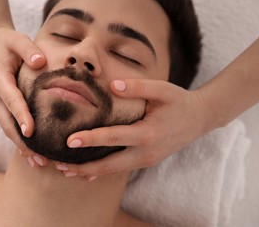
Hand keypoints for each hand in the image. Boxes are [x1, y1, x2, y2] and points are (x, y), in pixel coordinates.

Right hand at [0, 26, 47, 166]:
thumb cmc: (7, 42)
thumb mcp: (17, 39)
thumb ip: (28, 49)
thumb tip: (40, 62)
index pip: (11, 100)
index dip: (21, 115)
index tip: (30, 131)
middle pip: (7, 123)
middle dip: (22, 142)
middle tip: (39, 158)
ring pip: (8, 129)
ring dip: (21, 146)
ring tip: (38, 163)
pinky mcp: (2, 107)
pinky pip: (10, 126)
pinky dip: (19, 140)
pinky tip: (32, 154)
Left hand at [55, 79, 207, 177]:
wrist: (200, 119)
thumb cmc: (179, 102)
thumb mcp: (163, 90)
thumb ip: (138, 87)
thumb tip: (111, 85)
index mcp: (148, 133)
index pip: (114, 138)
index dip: (91, 139)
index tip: (69, 141)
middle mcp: (145, 152)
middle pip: (109, 165)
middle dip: (83, 167)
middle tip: (59, 166)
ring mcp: (146, 160)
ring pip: (113, 171)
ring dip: (89, 172)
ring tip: (65, 171)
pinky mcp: (145, 161)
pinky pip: (120, 169)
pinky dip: (101, 171)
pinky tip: (85, 173)